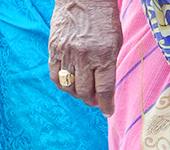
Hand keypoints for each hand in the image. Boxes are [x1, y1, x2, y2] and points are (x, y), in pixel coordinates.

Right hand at [48, 0, 121, 115]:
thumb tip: (103, 91)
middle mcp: (85, 56)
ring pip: (69, 87)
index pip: (104, 89)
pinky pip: (56, 76)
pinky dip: (62, 84)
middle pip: (85, 91)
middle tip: (94, 100)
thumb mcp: (114, 40)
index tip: (108, 111)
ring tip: (82, 91)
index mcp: (105, 54)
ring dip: (76, 94)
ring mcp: (67, 54)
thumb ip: (109, 65)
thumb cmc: (103, 17)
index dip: (106, 104)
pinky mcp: (54, 50)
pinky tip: (68, 84)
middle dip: (90, 100)